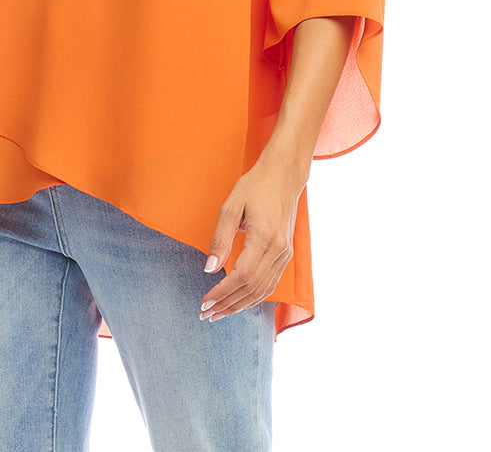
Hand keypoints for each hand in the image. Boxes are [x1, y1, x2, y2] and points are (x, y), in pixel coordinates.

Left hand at [199, 162, 303, 321]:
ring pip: (263, 291)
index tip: (205, 302)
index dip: (222, 293)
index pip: (241, 276)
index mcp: (263, 237)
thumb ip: (220, 239)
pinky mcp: (286, 254)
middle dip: (228, 305)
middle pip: (252, 289)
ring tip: (219, 312)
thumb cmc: (254, 187)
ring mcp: (285, 254)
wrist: (283, 176)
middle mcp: (278, 250)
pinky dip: (253, 297)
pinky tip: (239, 301)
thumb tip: (209, 269)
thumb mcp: (230, 207)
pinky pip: (270, 283)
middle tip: (207, 314)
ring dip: (240, 305)